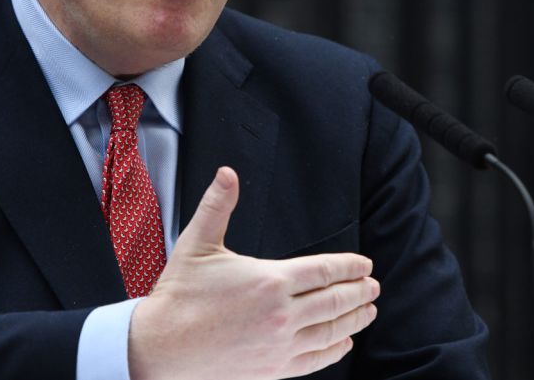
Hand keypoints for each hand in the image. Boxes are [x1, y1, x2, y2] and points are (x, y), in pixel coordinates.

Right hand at [128, 167, 378, 379]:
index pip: (324, 271)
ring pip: (332, 330)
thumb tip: (227, 172)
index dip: (350, 267)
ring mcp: (280, 345)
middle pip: (335, 300)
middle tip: (373, 286)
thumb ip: (218, 206)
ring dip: (355, 319)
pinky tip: (344, 342)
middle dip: (360, 292)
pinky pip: (316, 359)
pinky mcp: (274, 370)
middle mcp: (282, 315)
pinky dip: (336, 349)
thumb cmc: (178, 296)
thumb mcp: (197, 244)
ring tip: (368, 311)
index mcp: (270, 280)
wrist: (160, 348)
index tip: (365, 265)